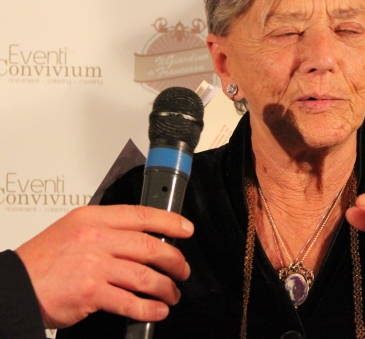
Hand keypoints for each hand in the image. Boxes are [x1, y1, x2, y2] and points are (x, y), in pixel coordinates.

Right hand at [15, 205, 193, 328]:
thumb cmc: (42, 261)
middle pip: (150, 246)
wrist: (14, 286)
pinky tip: (157, 310)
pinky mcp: (91, 293)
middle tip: (182, 269)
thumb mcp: (73, 230)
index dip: (170, 222)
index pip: (141, 215)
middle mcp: (95, 238)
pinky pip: (130, 301)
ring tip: (171, 293)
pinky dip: (149, 308)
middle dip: (174, 260)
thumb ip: (106, 231)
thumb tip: (141, 238)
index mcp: (93, 218)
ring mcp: (94, 265)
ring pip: (145, 275)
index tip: (186, 229)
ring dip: (165, 287)